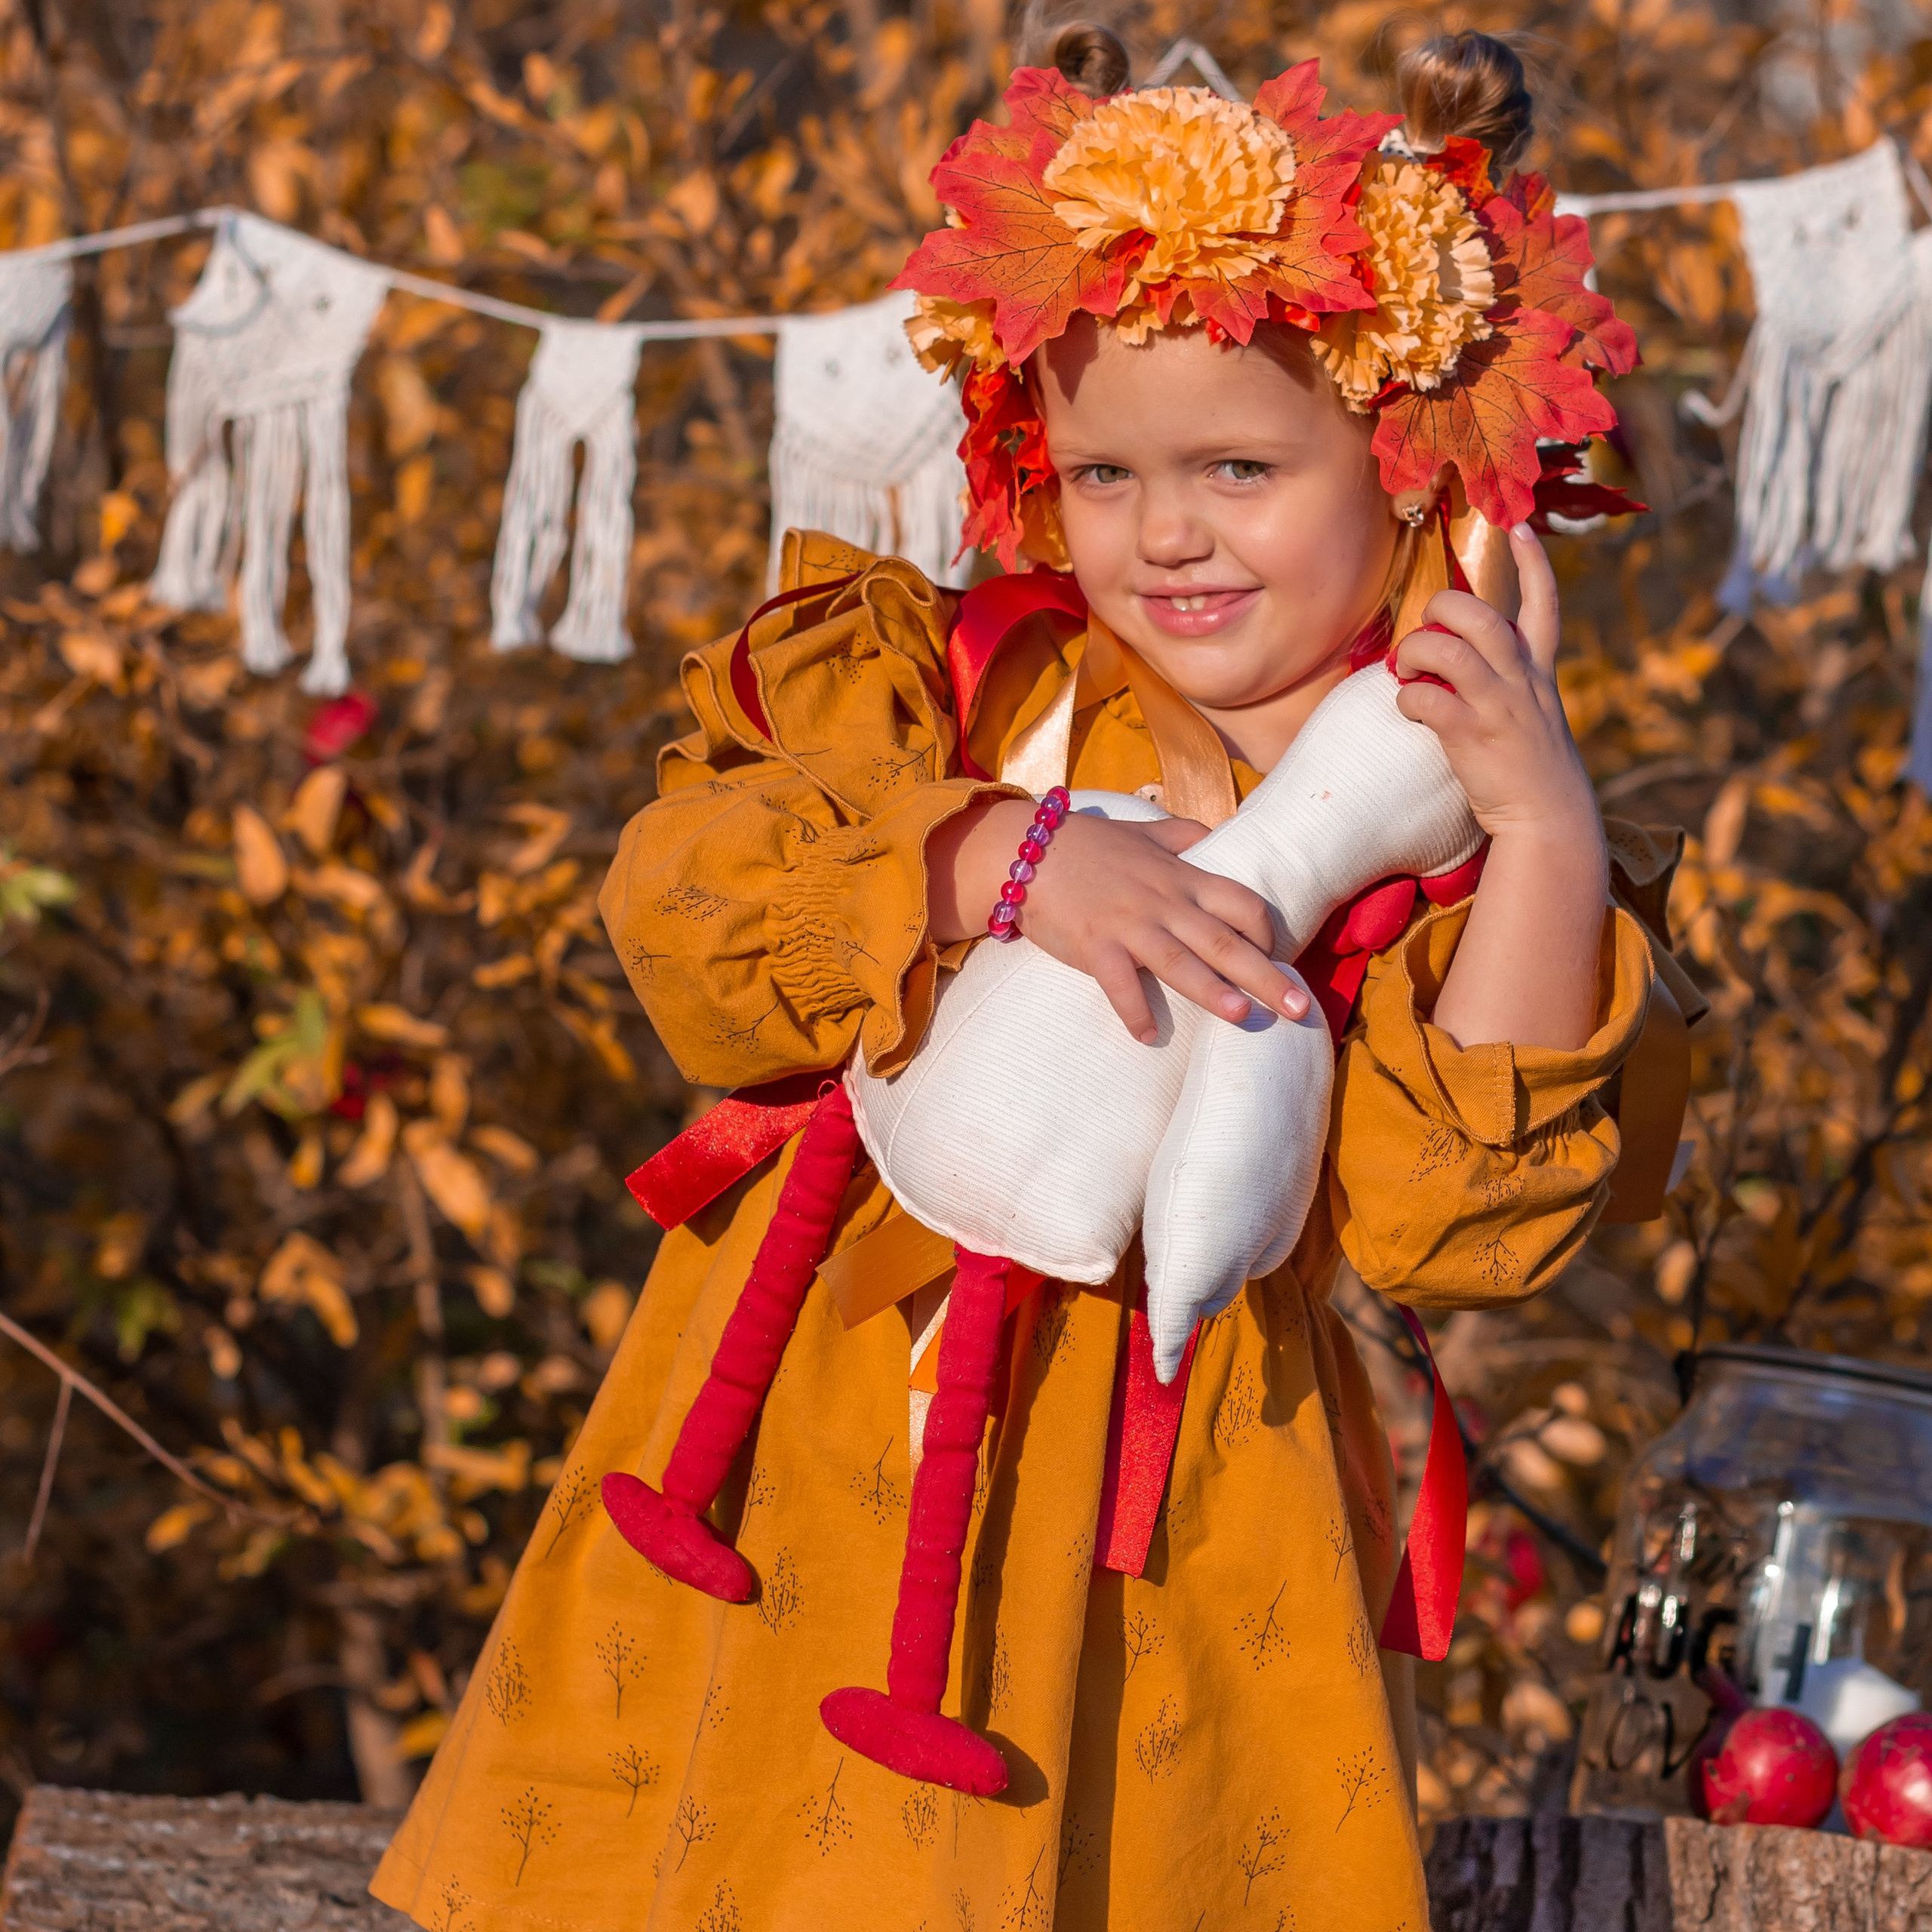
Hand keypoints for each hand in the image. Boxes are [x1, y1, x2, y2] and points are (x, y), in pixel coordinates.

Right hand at [928, 797, 1309, 1043]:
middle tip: (1300, 1009)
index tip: (1281, 956)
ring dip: (1213, 991)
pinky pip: (1119, 984)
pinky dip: (1133, 1010)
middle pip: (1225, 941)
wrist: (1025, 849)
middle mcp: (1164, 903)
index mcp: (1181, 877)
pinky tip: (1148, 1037)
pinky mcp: (1094, 946)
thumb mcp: (1142, 832)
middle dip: (1266, 975)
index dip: (1266, 930)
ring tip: (1243, 1018)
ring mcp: (1129, 925)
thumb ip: (1182, 835)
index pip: (1241, 902)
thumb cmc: (1086, 844)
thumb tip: (1215, 834)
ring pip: (1181, 962)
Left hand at [1392, 523, 1602, 856]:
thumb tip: (1453, 656)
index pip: (1543, 603)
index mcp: (1539, 668)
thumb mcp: (1533, 709)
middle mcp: (1522, 680)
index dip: (1532, 562)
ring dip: (1415, 653)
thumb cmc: (1530, 763)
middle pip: (1480, 616)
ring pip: (1449, 651)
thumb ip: (1505, 678)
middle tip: (1425, 633)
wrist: (1549, 816)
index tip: (1519, 525)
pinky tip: (1410, 710)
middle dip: (1442, 610)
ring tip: (1407, 671)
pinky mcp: (1473, 736)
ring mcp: (1499, 706)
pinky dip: (1408, 699)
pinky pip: (1427, 700)